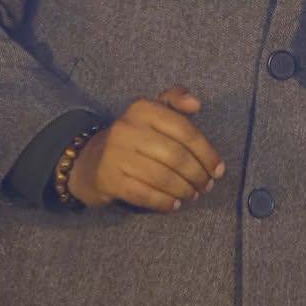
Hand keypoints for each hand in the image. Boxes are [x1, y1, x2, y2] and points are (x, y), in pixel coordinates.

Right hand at [69, 87, 225, 212]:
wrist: (87, 160)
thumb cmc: (131, 137)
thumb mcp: (150, 112)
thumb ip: (174, 100)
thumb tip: (197, 104)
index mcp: (142, 108)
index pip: (184, 130)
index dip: (206, 152)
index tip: (218, 169)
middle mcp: (127, 128)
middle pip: (176, 156)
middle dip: (197, 175)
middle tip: (206, 186)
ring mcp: (116, 154)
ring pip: (162, 177)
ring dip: (184, 190)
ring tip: (192, 195)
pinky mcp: (108, 179)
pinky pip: (144, 194)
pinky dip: (164, 202)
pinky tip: (174, 204)